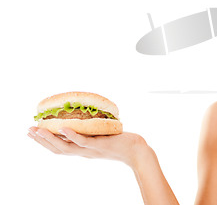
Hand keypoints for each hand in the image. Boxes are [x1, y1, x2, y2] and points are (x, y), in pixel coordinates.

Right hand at [27, 126, 148, 168]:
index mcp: (82, 149)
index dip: (44, 141)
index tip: (32, 132)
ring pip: (66, 147)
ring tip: (38, 130)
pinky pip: (84, 141)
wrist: (136, 151)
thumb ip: (91, 130)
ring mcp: (91, 150)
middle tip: (28, 131)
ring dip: (51, 139)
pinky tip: (64, 128)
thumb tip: (83, 116)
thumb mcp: (102, 135)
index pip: (58, 147)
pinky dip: (72, 135)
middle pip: (57, 149)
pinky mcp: (100, 145)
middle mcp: (83, 152)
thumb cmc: (121, 141)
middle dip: (41, 141)